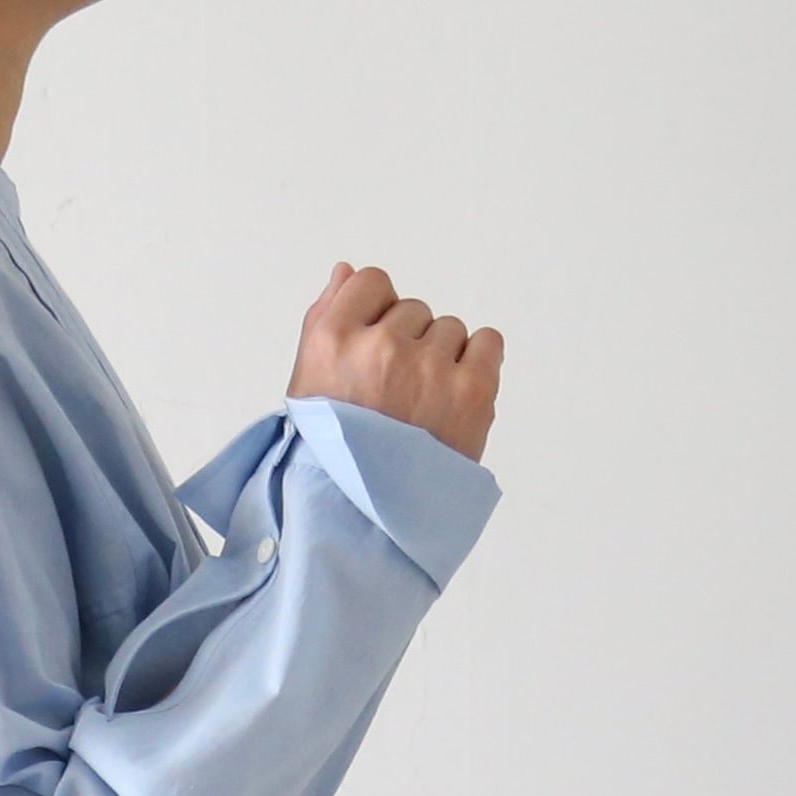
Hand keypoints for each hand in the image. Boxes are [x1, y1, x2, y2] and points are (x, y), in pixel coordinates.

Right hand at [287, 262, 503, 462]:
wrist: (367, 524)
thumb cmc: (333, 459)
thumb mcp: (307, 388)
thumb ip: (324, 319)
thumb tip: (347, 270)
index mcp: (332, 342)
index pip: (373, 283)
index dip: (377, 315)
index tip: (376, 354)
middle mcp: (381, 348)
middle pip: (413, 310)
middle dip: (409, 346)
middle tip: (397, 400)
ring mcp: (429, 369)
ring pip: (449, 329)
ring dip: (442, 361)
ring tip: (423, 410)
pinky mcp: (471, 392)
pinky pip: (488, 342)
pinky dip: (478, 364)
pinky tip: (457, 399)